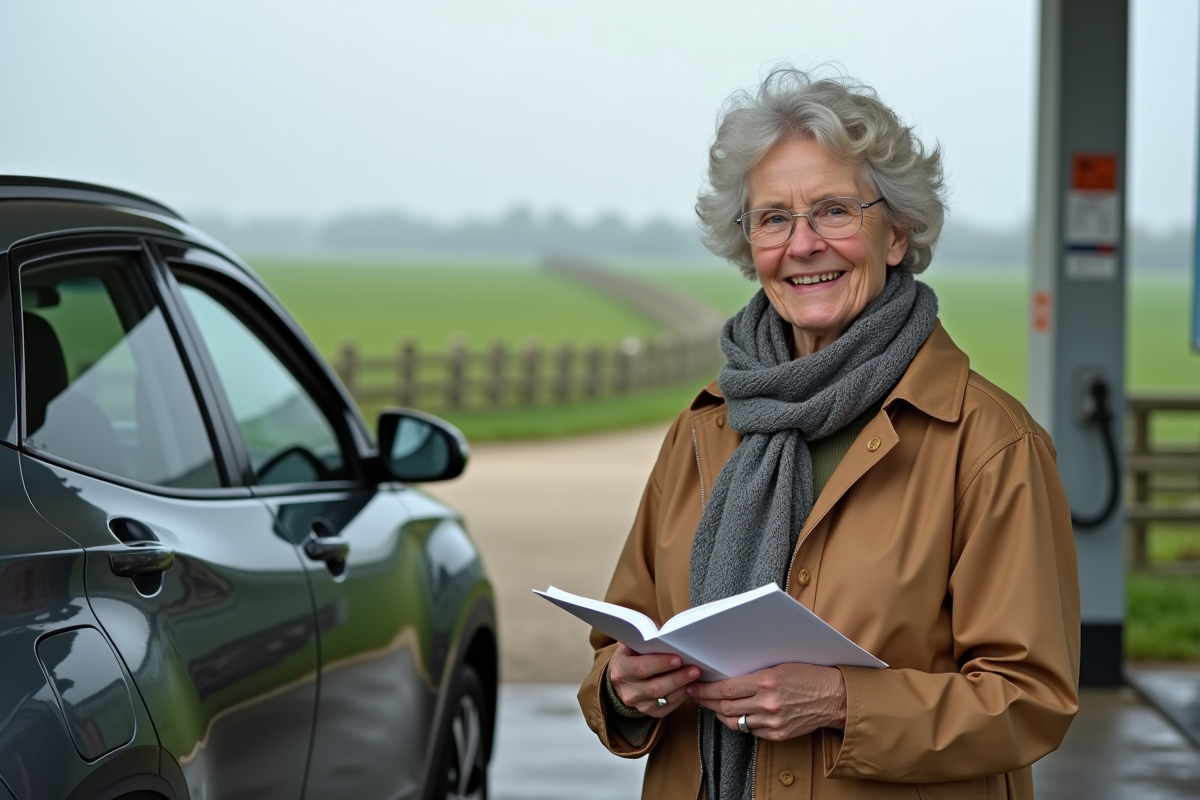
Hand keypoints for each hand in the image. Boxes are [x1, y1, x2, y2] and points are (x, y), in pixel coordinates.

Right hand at [608, 644, 702, 716]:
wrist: (621, 684)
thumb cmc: (630, 659)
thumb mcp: (631, 647)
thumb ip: (645, 640)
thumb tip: (665, 633)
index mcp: (621, 670)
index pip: (642, 668)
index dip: (660, 663)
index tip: (678, 658)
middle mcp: (629, 691)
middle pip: (656, 687)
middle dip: (677, 677)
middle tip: (694, 669)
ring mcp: (639, 704)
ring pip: (665, 698)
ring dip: (683, 686)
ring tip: (696, 676)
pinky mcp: (650, 712)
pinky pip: (669, 706)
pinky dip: (681, 696)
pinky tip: (690, 686)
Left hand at [687, 663, 846, 740]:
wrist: (834, 697)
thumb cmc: (809, 675)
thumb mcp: (780, 665)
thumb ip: (754, 672)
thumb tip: (727, 675)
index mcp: (767, 681)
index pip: (726, 689)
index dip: (706, 689)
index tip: (695, 686)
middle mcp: (768, 703)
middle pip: (726, 707)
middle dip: (707, 702)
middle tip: (697, 696)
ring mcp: (773, 722)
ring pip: (735, 722)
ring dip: (720, 714)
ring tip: (713, 706)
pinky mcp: (778, 734)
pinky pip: (751, 731)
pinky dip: (742, 723)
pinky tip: (736, 715)